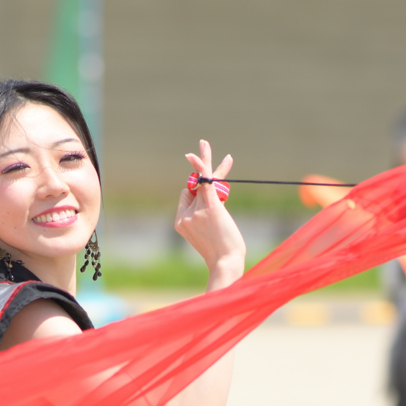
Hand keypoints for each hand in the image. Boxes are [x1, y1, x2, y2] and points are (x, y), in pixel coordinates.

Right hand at [174, 140, 245, 288]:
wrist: (226, 263)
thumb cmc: (221, 252)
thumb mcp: (207, 234)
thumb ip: (203, 215)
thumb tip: (207, 198)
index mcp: (179, 222)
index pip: (186, 195)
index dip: (199, 190)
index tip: (215, 185)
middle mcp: (184, 215)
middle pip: (194, 187)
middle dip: (205, 176)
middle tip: (203, 146)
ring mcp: (196, 211)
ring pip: (203, 181)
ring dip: (206, 161)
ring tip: (204, 142)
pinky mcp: (211, 207)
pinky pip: (205, 180)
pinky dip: (203, 164)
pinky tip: (202, 150)